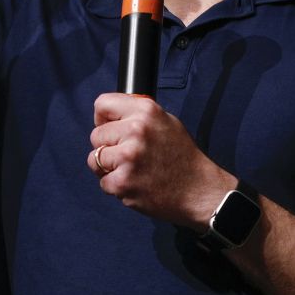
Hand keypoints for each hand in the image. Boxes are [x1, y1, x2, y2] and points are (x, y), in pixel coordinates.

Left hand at [87, 93, 236, 230]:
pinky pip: (103, 182)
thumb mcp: (166, 121)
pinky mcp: (123, 182)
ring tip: (132, 170)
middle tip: (130, 155)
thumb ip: (137, 114)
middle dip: (108, 146)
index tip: (109, 128)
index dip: (103, 118)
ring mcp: (128, 157)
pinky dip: (116, 186)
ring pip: (94, 159)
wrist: (200, 191)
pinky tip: (136, 184)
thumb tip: (111, 115)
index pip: (102, 104)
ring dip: (108, 168)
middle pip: (96, 135)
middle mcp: (136, 130)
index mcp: (146, 111)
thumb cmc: (182, 157)